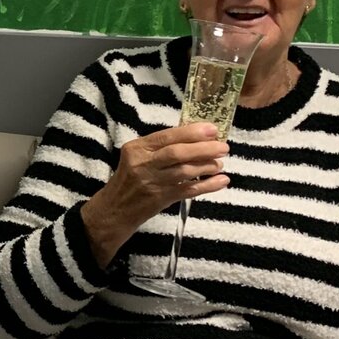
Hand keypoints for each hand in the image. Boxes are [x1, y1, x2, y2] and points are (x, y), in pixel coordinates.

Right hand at [82, 123, 228, 266]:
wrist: (114, 209)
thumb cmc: (129, 178)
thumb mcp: (136, 157)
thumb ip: (159, 147)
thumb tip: (195, 137)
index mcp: (136, 148)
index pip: (167, 136)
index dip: (191, 132)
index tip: (212, 129)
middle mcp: (143, 164)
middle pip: (177, 153)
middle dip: (204, 149)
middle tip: (223, 147)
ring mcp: (151, 183)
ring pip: (184, 171)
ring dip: (206, 166)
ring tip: (220, 163)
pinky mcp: (160, 200)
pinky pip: (188, 190)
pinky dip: (207, 186)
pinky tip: (221, 181)